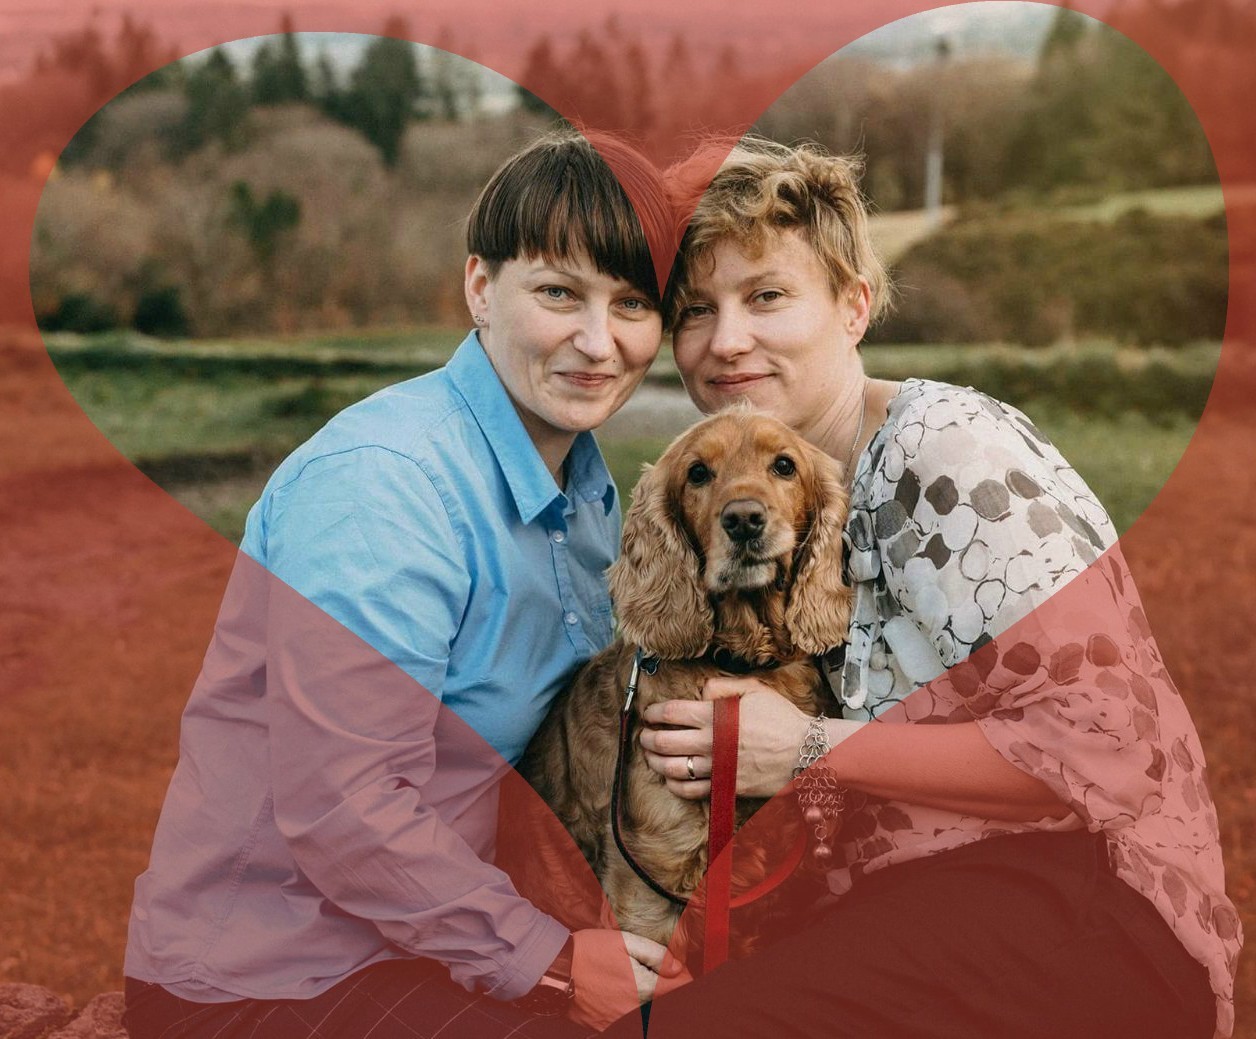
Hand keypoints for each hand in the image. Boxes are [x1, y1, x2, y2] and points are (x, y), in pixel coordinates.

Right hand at [568, 929, 688, 1028]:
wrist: (555, 970)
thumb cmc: (589, 952)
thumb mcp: (623, 941)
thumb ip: (655, 954)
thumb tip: (676, 967)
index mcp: (643, 987)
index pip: (680, 988)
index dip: (683, 977)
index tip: (678, 970)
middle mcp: (635, 1010)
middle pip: (664, 1004)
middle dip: (666, 990)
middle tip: (658, 975)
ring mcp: (620, 1022)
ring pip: (647, 1015)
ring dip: (648, 1001)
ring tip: (635, 983)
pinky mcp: (605, 1028)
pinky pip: (628, 1021)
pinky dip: (631, 1010)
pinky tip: (620, 995)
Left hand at [639, 677, 812, 798]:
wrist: (805, 751)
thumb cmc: (781, 718)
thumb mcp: (754, 690)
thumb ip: (723, 686)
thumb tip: (700, 690)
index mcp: (715, 716)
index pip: (671, 713)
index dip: (654, 713)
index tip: (649, 714)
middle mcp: (711, 743)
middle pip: (665, 742)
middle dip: (648, 738)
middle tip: (644, 736)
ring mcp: (716, 768)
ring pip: (673, 768)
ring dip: (655, 762)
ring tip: (651, 756)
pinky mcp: (725, 787)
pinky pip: (691, 791)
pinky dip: (675, 785)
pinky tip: (671, 778)